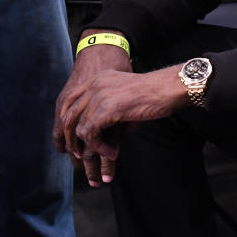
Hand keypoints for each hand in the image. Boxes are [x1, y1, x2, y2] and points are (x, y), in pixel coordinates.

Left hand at [64, 65, 185, 185]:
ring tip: (101, 157)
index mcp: (98, 79)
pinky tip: (113, 153)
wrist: (169, 88)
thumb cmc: (155, 93)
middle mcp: (95, 85)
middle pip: (68, 115)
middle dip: (71, 140)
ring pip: (77, 128)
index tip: (72, 139)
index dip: (67, 121)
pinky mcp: (106, 109)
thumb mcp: (125, 95)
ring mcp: (99, 96)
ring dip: (88, 148)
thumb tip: (99, 131)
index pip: (69, 100)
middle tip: (80, 156)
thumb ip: (109, 106)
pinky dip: (99, 148)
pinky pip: (90, 134)